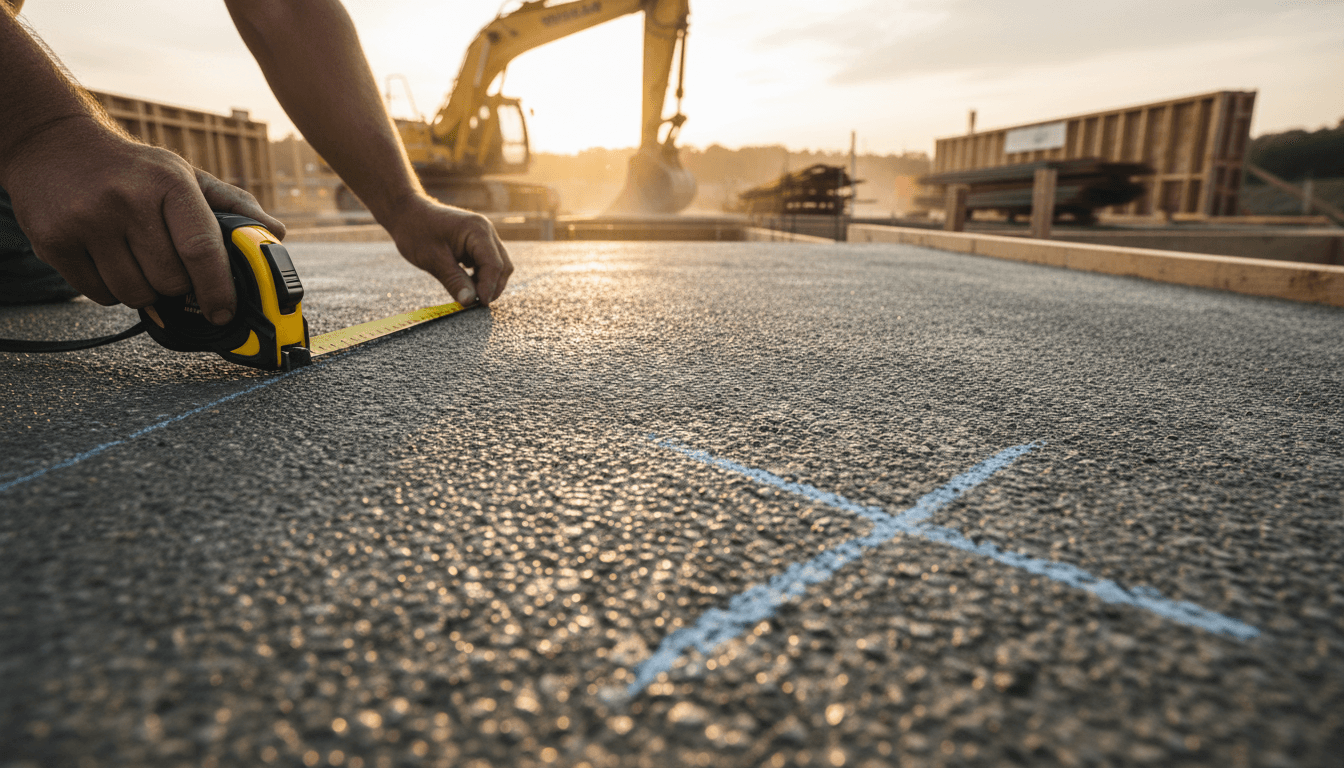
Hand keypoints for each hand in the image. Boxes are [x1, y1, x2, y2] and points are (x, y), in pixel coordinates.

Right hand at [1, 118, 274, 323]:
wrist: (52, 145)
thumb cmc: (132, 169)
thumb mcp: (182, 175)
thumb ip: (231, 205)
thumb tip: (276, 233)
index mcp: (169, 183)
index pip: (201, 250)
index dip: (218, 289)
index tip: (224, 311)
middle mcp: (126, 201)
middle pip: (170, 281)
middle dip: (177, 286)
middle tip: (170, 268)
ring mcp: (87, 222)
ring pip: (135, 294)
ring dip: (145, 291)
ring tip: (138, 262)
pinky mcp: (55, 242)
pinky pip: (100, 295)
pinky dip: (112, 291)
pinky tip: (109, 261)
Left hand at [384, 195, 512, 305]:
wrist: (406, 213)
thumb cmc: (416, 232)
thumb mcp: (433, 260)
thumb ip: (454, 281)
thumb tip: (469, 302)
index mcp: (478, 231)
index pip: (494, 264)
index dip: (489, 287)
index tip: (479, 304)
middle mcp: (486, 231)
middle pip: (502, 266)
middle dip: (492, 287)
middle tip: (475, 304)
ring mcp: (484, 236)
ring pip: (498, 266)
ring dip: (488, 283)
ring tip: (469, 295)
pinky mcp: (478, 243)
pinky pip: (488, 263)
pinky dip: (481, 277)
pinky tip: (467, 285)